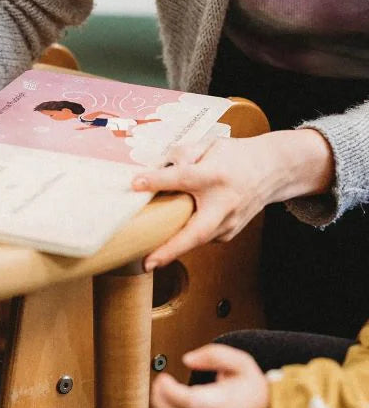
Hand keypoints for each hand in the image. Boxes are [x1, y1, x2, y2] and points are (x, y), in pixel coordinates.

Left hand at [132, 135, 274, 269]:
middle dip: (171, 249)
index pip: (182, 178)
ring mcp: (230, 222)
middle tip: (148, 263)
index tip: (135, 184)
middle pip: (196, 231)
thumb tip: (158, 168)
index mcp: (215, 176)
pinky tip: (170, 237)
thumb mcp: (208, 144)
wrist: (272, 170)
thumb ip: (182, 154)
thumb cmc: (235, 156)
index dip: (157, 181)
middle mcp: (224, 203)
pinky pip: (202, 238)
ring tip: (148, 255)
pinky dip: (185, 238)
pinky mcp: (230, 233)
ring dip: (173, 248)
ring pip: (197, 240)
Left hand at [152, 343, 268, 407]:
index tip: (163, 378)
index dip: (169, 390)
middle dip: (160, 399)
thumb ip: (213, 354)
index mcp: (224, 402)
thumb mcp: (240, 362)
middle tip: (159, 384)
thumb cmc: (251, 386)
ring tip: (162, 397)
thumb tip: (187, 359)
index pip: (189, 401)